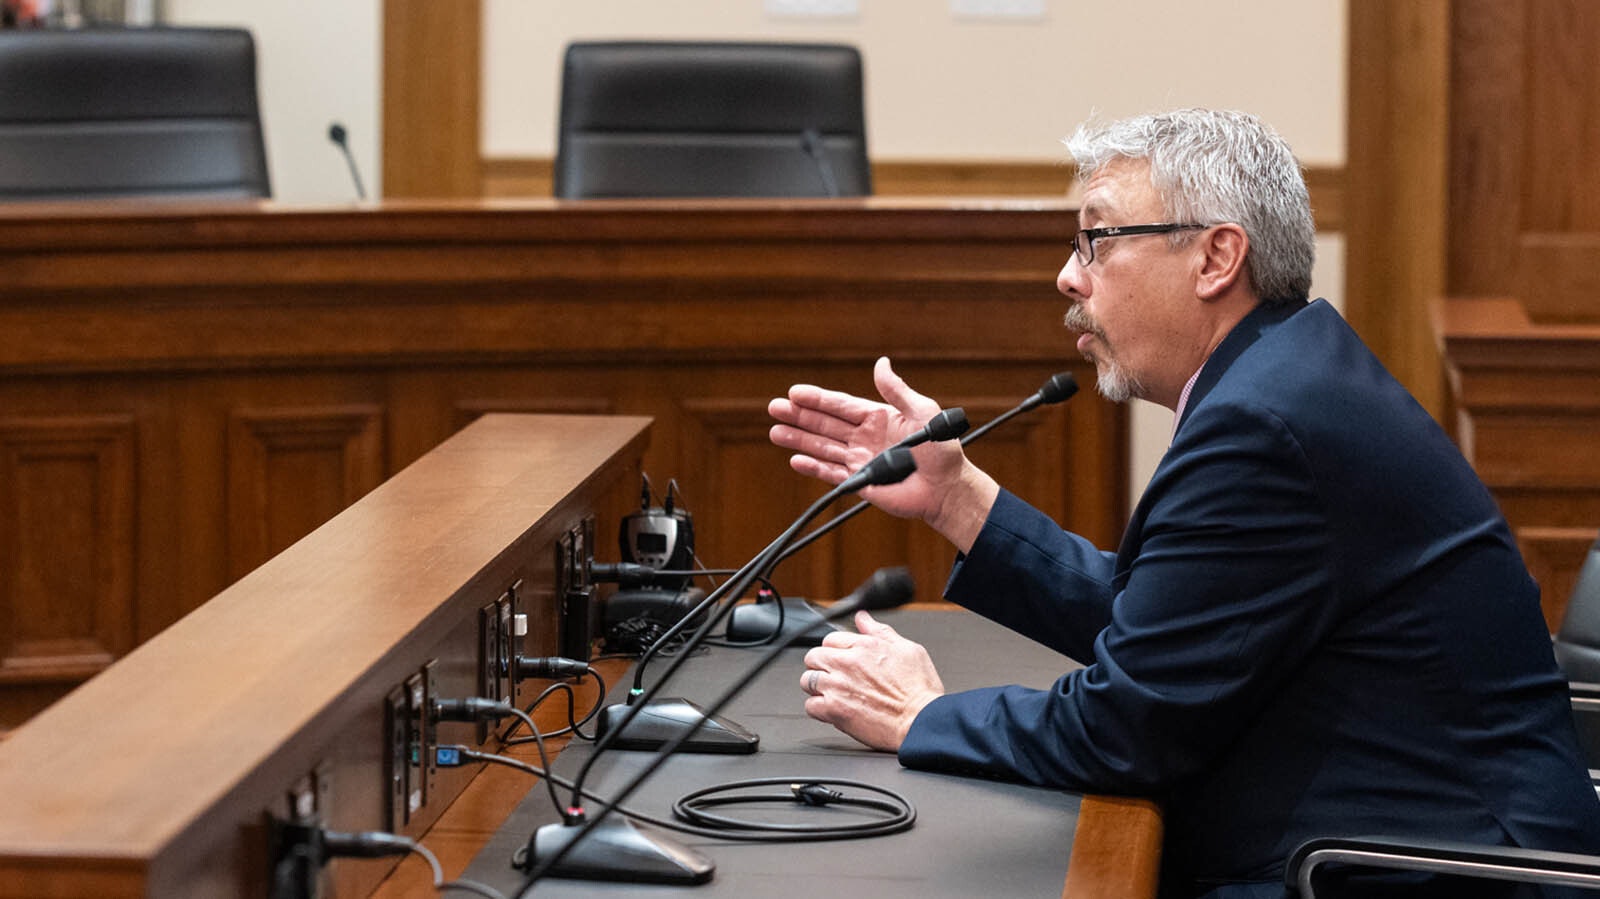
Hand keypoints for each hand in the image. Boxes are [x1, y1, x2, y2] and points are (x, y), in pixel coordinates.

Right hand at [768, 357, 997, 550]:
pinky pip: (831, 474)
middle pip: (825, 424)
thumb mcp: (923, 412)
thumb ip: (898, 390)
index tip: (794, 392)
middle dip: (799, 416)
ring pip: (823, 447)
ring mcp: (860, 460)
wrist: (947, 488)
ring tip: (775, 432)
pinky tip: (796, 460)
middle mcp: (864, 437)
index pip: (840, 405)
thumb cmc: (942, 450)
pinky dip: (813, 468)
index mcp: (877, 417)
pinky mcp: (860, 482)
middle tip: (774, 408)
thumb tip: (881, 363)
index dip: (817, 399)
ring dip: (799, 440)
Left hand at [798, 611, 943, 751]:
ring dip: (816, 687)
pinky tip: (831, 710)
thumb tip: (863, 618)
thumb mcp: (907, 649)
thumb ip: (880, 631)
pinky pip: (810, 706)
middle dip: (820, 665)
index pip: (830, 639)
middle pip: (813, 657)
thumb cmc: (919, 690)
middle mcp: (847, 663)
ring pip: (807, 680)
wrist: (921, 720)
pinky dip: (818, 709)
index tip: (839, 659)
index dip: (834, 650)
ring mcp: (838, 687)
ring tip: (831, 693)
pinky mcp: (834, 710)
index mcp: (864, 646)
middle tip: (833, 676)